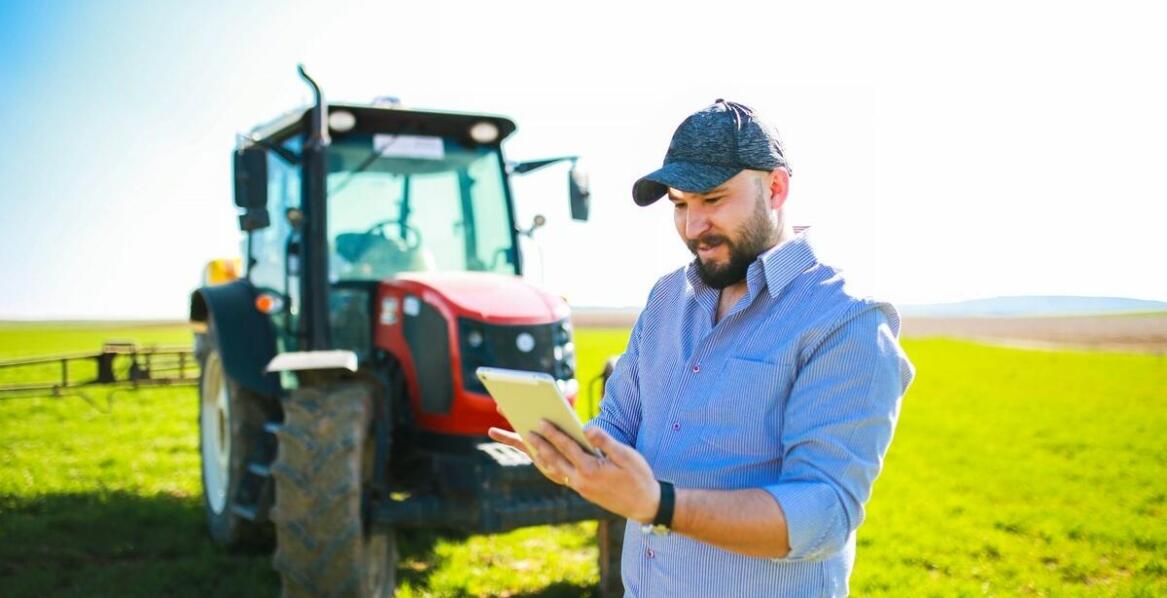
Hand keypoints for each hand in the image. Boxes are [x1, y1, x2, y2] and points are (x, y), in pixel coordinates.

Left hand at [517, 420, 660, 523]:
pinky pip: (563, 478)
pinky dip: (553, 468)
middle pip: (555, 460)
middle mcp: (581, 481)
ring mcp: (581, 488)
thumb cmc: (639, 477)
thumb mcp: (626, 456)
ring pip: (556, 471)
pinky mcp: (584, 492)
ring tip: (532, 446)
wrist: (645, 505)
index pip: (567, 447)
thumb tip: (586, 428)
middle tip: (527, 432)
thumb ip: (604, 441)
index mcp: (590, 470)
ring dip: (543, 458)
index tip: (541, 422)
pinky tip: (550, 462)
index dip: (553, 433)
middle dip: (540, 445)